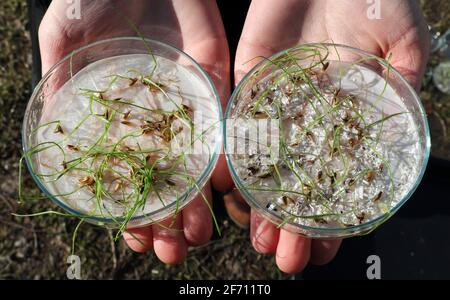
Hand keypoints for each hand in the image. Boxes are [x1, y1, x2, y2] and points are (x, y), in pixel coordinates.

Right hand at [39, 0, 229, 263]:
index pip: (127, 175)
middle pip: (167, 177)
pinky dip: (225, 153)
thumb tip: (53, 132)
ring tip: (201, 232)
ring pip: (198, 160)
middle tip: (177, 249)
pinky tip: (225, 185)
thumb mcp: (64, 37)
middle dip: (171, 216)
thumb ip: (61, 85)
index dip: (131, 209)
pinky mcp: (214, 77)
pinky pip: (223, 120)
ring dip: (199, 199)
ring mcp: (188, 100)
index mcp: (121, 117)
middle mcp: (157, 116)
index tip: (137, 239)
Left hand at [228, 0, 428, 272]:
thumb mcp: (401, 43)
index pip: (336, 180)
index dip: (332, 217)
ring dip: (259, 203)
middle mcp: (307, 120)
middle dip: (291, 222)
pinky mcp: (246, 82)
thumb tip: (403, 133)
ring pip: (263, 163)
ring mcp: (275, 104)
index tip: (324, 250)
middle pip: (296, 181)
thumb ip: (400, 86)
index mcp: (344, 120)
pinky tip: (228, 191)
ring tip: (259, 237)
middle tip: (286, 257)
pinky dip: (229, 156)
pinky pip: (235, 124)